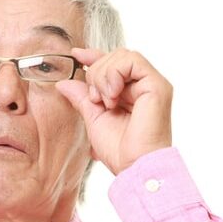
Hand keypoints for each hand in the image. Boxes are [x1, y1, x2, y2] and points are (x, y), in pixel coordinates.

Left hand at [56, 48, 171, 174]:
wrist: (133, 166)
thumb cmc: (119, 149)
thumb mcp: (93, 118)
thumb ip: (82, 98)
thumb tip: (63, 83)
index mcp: (131, 91)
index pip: (113, 63)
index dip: (94, 56)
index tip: (75, 55)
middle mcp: (144, 85)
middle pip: (115, 56)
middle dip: (96, 73)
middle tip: (95, 99)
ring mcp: (152, 84)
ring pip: (123, 56)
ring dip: (104, 76)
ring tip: (105, 101)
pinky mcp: (158, 85)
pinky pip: (133, 61)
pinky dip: (114, 75)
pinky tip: (113, 96)